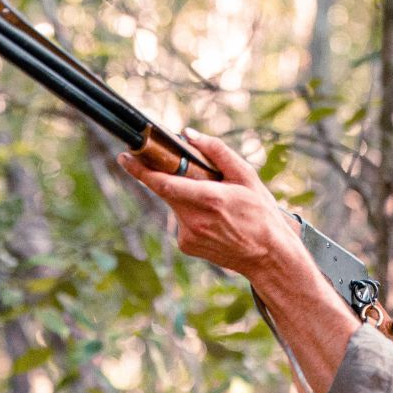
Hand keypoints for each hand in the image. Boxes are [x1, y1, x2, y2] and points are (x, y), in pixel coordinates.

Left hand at [117, 130, 303, 281]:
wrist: (267, 257)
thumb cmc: (260, 214)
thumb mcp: (247, 176)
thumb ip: (217, 151)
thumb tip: (189, 135)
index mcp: (209, 199)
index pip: (164, 183)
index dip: (141, 170)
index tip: (125, 157)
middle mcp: (194, 219)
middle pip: (166, 190)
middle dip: (166, 175)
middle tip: (175, 167)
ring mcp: (188, 235)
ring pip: (175, 204)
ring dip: (185, 196)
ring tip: (216, 204)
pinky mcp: (186, 245)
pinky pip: (181, 219)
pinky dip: (191, 212)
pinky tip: (214, 220)